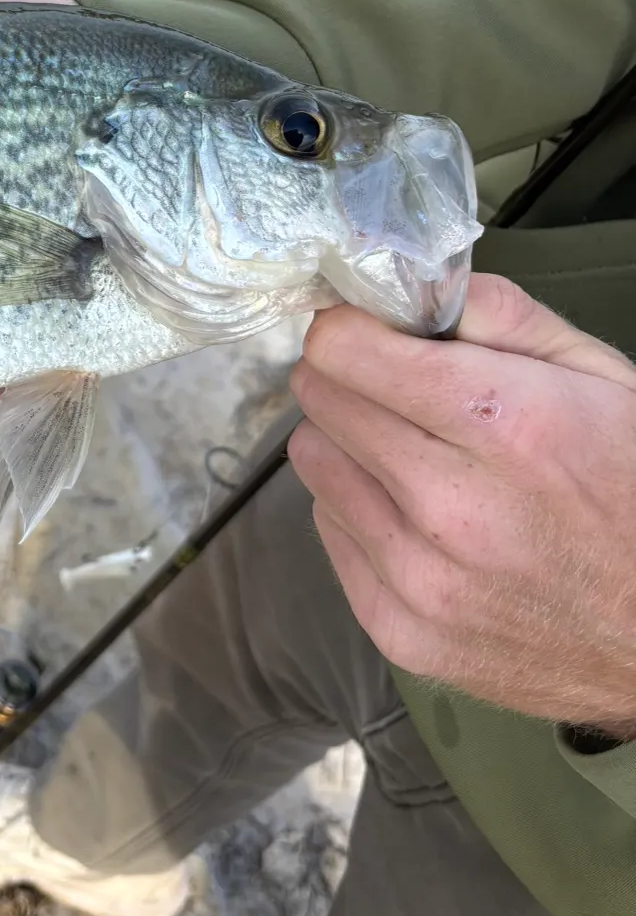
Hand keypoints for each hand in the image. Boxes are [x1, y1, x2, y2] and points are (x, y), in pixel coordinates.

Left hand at [288, 272, 635, 734]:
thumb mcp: (602, 378)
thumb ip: (499, 316)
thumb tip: (406, 286)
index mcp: (505, 423)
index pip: (343, 349)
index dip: (350, 329)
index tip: (368, 332)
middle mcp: (451, 505)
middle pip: (319, 399)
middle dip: (350, 379)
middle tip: (395, 390)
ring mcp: (420, 578)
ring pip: (313, 463)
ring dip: (349, 446)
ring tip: (415, 458)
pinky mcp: (400, 630)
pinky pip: (330, 532)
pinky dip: (361, 513)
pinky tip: (423, 520)